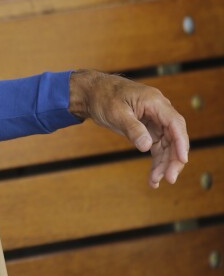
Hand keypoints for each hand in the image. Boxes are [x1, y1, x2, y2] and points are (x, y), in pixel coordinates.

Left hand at [69, 70, 188, 187]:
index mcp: (155, 102)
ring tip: (156, 182)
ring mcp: (155, 121)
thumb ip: (132, 128)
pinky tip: (154, 177)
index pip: (175, 123)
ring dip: (164, 164)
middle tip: (169, 178)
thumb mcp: (115, 113)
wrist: (92, 93)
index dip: (181, 142)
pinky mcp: (148, 129)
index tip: (182, 160)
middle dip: (173, 159)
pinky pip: (157, 147)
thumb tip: (146, 146)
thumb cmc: (103, 98)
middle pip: (174, 137)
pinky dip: (156, 161)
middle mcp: (159, 111)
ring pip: (167, 145)